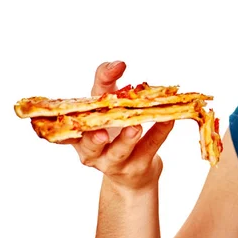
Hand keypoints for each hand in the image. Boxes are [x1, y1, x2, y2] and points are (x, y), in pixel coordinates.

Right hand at [68, 61, 173, 191]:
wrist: (133, 173)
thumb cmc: (114, 130)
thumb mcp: (105, 104)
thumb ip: (105, 82)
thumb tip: (117, 64)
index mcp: (79, 136)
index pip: (70, 124)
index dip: (73, 112)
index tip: (79, 102)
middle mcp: (91, 152)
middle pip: (90, 146)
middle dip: (94, 139)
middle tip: (103, 132)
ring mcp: (114, 162)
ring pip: (118, 153)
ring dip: (127, 139)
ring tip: (135, 126)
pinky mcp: (137, 167)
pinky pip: (149, 148)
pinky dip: (159, 132)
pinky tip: (168, 119)